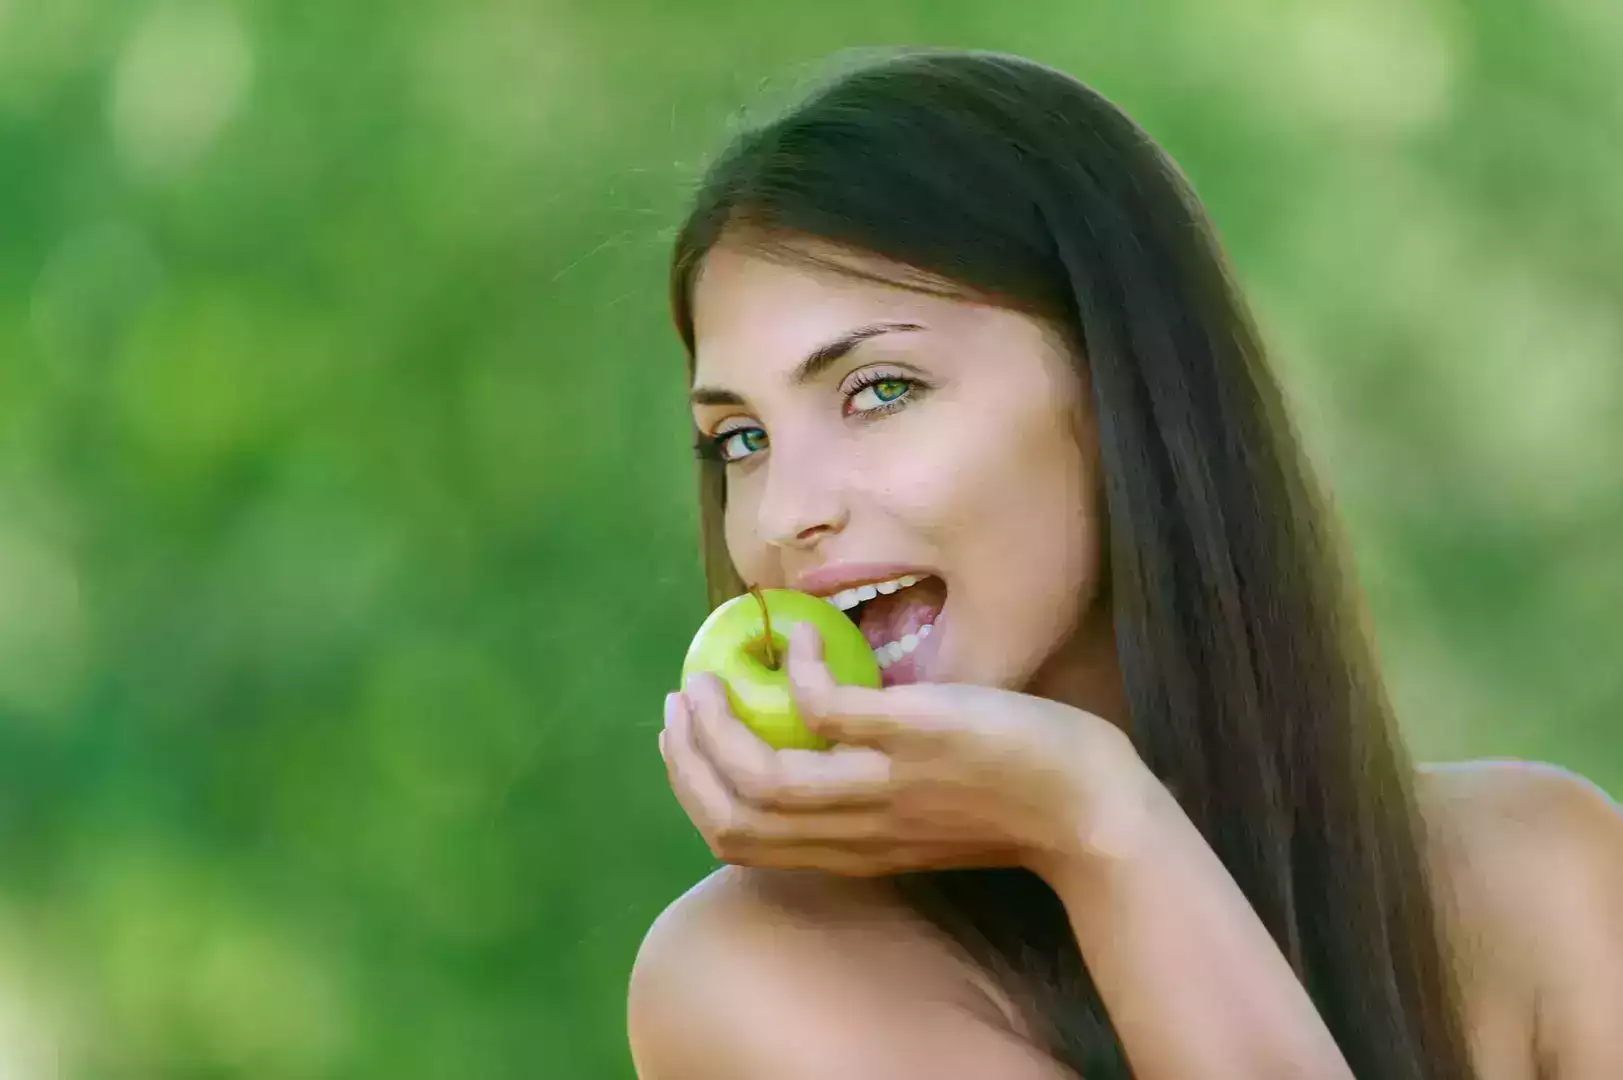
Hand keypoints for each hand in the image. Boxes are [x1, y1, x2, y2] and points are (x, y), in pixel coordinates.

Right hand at [660, 621, 1160, 881]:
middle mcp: (853, 829)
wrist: (1090, 813)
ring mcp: (882, 785)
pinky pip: (828, 709)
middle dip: (689, 756)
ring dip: (720, 721)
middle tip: (682, 701)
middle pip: (734, 811)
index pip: (738, 839)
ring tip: (711, 673)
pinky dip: (798, 670)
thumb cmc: (1009, 808)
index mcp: (847, 851)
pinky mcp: (916, 738)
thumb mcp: (916, 820)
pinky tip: (798, 638)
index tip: (684, 738)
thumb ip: (864, 796)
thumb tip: (818, 739)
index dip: (694, 787)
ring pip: (763, 774)